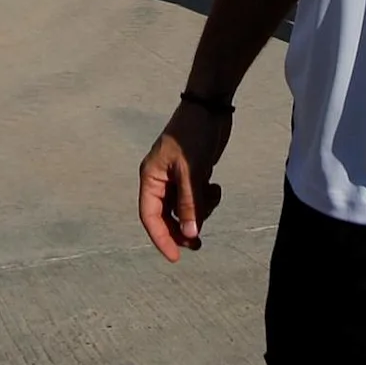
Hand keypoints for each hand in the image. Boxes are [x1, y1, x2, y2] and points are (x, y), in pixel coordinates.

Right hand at [136, 99, 232, 259]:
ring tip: (213, 197)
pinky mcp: (192, 174)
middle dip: (182, 230)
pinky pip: (195, 198)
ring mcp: (176, 178)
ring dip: (199, 212)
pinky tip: (216, 187)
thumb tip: (190, 235)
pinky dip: (206, 200)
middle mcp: (160, 180)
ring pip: (184, 209)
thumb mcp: (192, 171)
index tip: (175, 257)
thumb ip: (191, 203)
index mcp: (151, 178)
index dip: (161, 238)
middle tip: (199, 244)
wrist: (210, 107)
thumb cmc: (194, 135)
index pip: (150, 216)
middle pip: (166, 217)